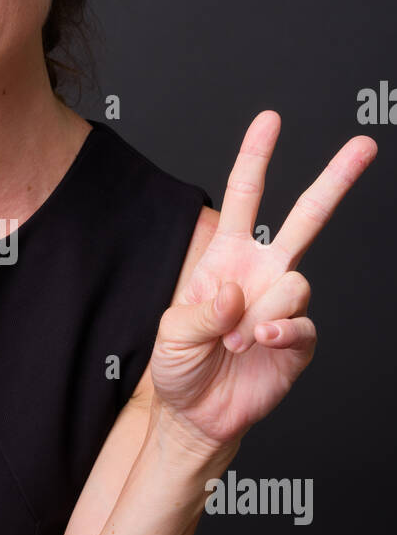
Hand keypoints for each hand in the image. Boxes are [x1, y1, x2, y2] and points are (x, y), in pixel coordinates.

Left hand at [149, 111, 376, 449]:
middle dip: (335, 181)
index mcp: (227, 257)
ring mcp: (283, 305)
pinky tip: (263, 340)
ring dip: (261, 312)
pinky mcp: (298, 340)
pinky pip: (303, 323)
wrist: (197, 413)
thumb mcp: (171, 333)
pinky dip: (282, 330)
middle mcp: (262, 273)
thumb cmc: (180, 367)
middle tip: (363, 147)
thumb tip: (239, 295)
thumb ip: (201, 311)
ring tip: (234, 341)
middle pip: (306, 218)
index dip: (255, 158)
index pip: (244, 197)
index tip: (270, 120)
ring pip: (296, 282)